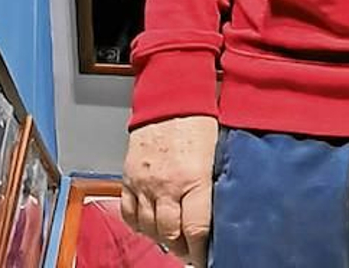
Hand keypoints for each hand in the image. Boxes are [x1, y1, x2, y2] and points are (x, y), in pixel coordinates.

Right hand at [121, 115, 218, 265]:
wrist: (169, 96)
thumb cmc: (200, 120)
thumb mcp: (217, 152)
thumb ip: (213, 183)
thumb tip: (220, 211)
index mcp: (194, 178)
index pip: (197, 229)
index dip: (201, 251)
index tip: (206, 258)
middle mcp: (166, 186)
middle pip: (171, 234)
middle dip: (183, 249)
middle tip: (191, 253)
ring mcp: (144, 184)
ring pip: (149, 228)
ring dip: (162, 239)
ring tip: (174, 242)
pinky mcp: (128, 178)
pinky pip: (129, 213)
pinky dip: (139, 225)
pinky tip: (151, 227)